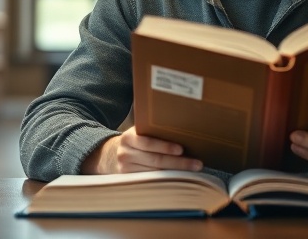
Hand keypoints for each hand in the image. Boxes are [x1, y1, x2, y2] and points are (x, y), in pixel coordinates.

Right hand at [81, 127, 202, 174]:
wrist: (111, 156)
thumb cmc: (135, 141)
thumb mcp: (139, 132)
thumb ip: (152, 130)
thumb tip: (181, 126)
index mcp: (129, 137)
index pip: (148, 143)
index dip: (165, 146)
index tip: (181, 149)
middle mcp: (125, 154)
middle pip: (155, 161)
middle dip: (179, 163)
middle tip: (197, 163)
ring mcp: (126, 169)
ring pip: (156, 173)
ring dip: (177, 173)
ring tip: (193, 171)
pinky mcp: (130, 181)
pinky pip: (152, 181)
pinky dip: (168, 180)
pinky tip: (181, 178)